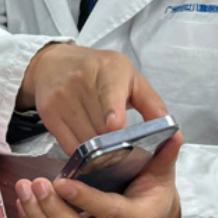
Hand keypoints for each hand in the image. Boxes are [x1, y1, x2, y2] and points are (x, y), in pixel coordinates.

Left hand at [14, 133, 182, 217]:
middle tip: (35, 183)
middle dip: (53, 210)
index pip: (110, 212)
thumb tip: (173, 133)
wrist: (149, 215)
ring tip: (24, 187)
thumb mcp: (161, 170)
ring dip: (37, 216)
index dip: (85, 200)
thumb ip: (164, 154)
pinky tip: (23, 203)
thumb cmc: (151, 189)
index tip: (61, 182)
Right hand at [18, 43, 167, 154]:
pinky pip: (68, 144)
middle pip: (100, 124)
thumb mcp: (129, 76)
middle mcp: (81, 81)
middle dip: (115, 144)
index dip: (113, 111)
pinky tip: (91, 150)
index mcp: (108, 69)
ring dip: (99, 152)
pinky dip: (82, 153)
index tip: (116, 126)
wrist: (54, 64)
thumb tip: (169, 128)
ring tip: (109, 152)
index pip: (110, 92)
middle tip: (125, 153)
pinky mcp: (48, 112)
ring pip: (84, 138)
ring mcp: (61, 97)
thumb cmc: (98, 70)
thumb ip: (151, 102)